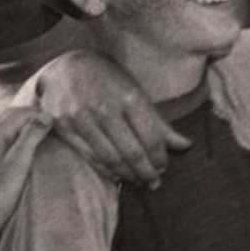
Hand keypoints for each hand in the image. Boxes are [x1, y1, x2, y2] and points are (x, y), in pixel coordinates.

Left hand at [0, 106, 48, 244]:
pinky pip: (2, 143)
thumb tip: (45, 115)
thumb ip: (30, 137)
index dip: (40, 114)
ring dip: (25, 128)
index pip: (19, 114)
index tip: (60, 120)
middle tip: (55, 123)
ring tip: (45, 134)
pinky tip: (27, 151)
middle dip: (32, 117)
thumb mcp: (18, 164)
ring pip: (5, 130)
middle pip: (10, 118)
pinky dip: (17, 140)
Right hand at [32, 50, 178, 188]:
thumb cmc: (108, 80)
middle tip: (154, 182)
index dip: (160, 158)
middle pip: (131, 153)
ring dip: (128, 175)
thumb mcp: (136, 92)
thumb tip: (185, 145)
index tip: (163, 167)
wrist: (65, 68)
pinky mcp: (63, 127)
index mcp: (129, 97)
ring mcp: (81, 118)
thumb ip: (158, 122)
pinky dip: (106, 170)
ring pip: (110, 159)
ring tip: (138, 180)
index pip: (151, 138)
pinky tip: (117, 174)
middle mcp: (104, 108)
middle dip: (146, 172)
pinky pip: (90, 157)